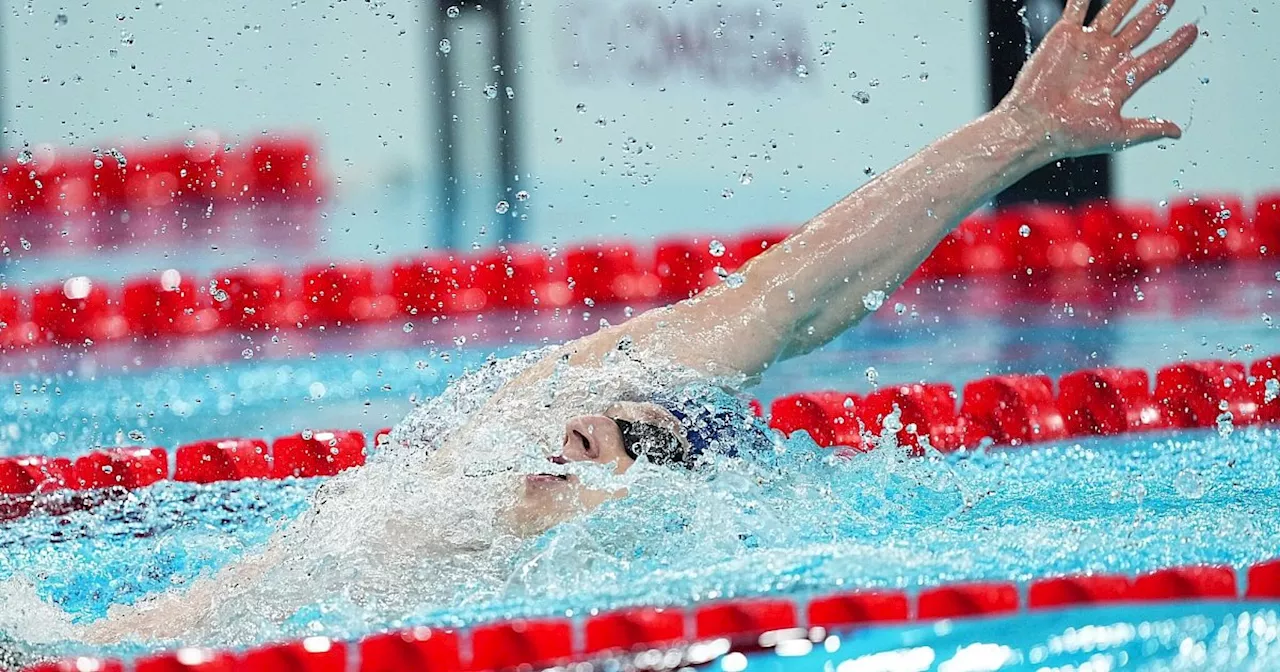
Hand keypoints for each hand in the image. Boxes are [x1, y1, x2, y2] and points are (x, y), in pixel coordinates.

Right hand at [999, 0, 1198, 157]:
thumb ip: (1148, 129)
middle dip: (1156, 12)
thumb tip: (1177, 132)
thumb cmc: (1071, 135)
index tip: (1193, 30)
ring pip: (1113, 13)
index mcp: (1120, 81)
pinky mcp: (1063, 36)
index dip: (1176, 44)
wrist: (1034, 126)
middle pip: (1139, 30)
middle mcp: (1106, 60)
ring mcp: (1086, 46)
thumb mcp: (1117, 134)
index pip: (1156, 57)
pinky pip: (1077, 8)